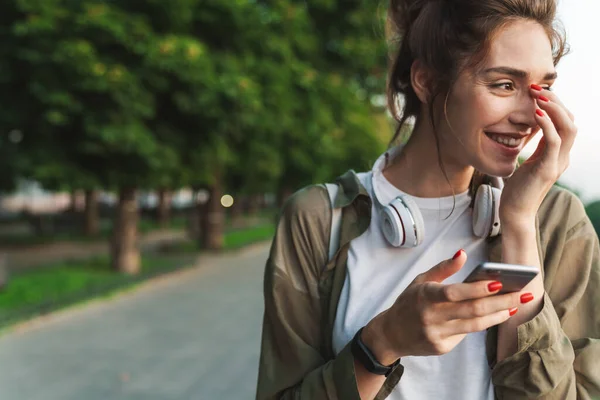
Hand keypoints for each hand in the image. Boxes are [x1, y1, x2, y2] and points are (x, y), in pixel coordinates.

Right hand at [363, 250, 526, 363]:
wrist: (391, 334)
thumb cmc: (409, 303)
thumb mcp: (420, 281)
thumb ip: (443, 268)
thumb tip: (463, 254)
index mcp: (424, 296)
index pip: (454, 292)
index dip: (477, 288)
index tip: (499, 281)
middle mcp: (430, 316)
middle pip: (472, 310)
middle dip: (501, 302)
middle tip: (522, 294)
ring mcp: (437, 334)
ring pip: (475, 325)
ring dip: (498, 315)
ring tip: (515, 306)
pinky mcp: (442, 347)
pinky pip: (467, 334)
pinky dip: (483, 324)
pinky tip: (496, 316)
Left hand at [499, 85, 576, 223]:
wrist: (514, 212)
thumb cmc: (517, 188)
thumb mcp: (528, 161)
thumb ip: (535, 146)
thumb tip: (531, 128)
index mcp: (558, 154)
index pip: (566, 122)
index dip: (555, 104)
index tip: (537, 91)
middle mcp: (563, 157)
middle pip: (571, 121)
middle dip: (556, 100)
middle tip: (536, 87)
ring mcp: (557, 163)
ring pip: (568, 127)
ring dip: (554, 108)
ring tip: (537, 94)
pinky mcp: (547, 169)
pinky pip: (554, 141)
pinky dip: (547, 124)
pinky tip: (535, 112)